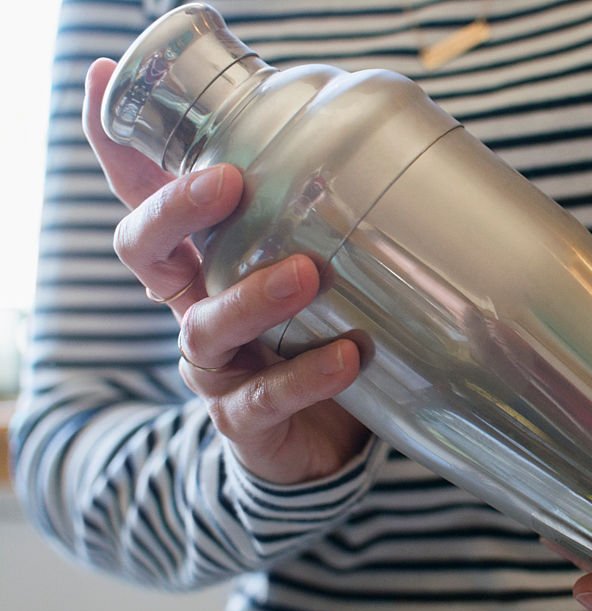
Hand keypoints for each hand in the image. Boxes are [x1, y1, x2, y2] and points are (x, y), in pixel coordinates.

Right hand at [84, 58, 368, 484]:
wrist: (320, 436)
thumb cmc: (310, 335)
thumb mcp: (304, 271)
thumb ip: (316, 222)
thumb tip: (376, 147)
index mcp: (199, 266)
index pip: (147, 199)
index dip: (119, 149)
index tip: (104, 81)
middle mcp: (194, 308)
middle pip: (148, 252)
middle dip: (175, 212)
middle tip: (227, 180)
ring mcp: (214, 367)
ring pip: (206, 327)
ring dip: (253, 298)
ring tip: (305, 276)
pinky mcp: (246, 419)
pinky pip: (267, 397)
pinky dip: (307, 376)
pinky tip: (348, 355)